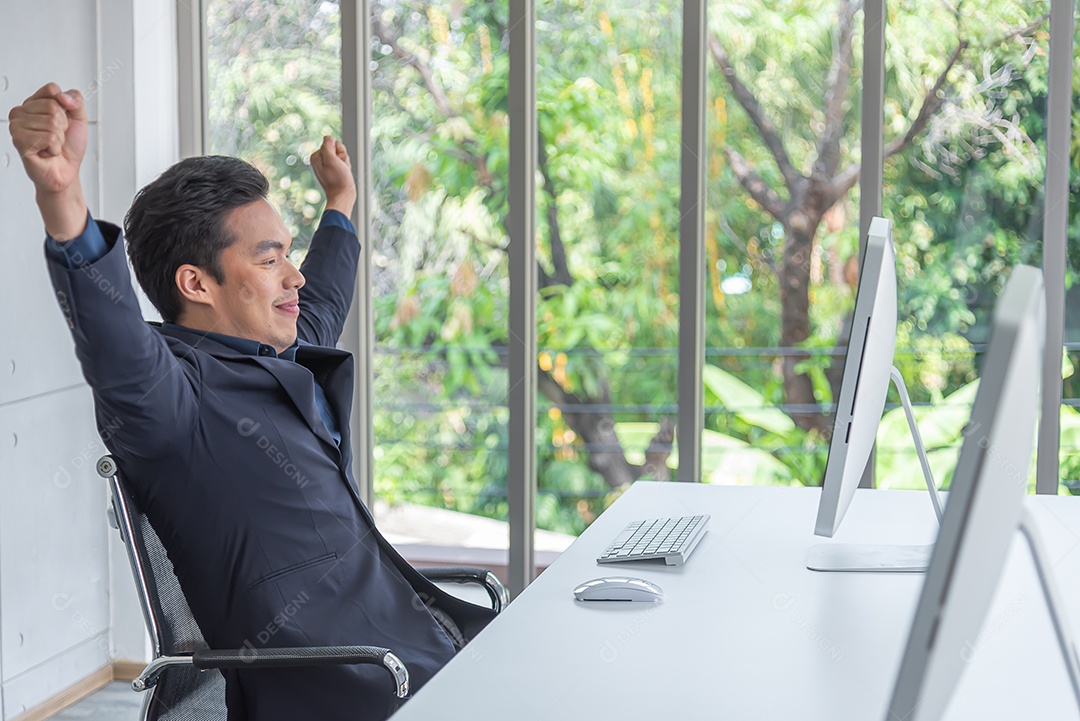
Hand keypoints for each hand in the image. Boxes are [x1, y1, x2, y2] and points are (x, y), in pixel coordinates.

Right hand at [8, 83, 88, 239]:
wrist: (66, 171)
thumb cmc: (68, 147)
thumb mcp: (79, 119)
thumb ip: (75, 100)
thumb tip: (63, 96)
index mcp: (33, 103)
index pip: (52, 89)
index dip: (66, 107)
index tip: (63, 122)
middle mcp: (21, 112)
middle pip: (53, 106)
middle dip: (63, 126)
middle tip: (57, 138)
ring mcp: (17, 126)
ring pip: (52, 122)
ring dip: (59, 139)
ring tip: (51, 146)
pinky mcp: (19, 140)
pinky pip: (49, 137)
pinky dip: (54, 148)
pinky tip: (47, 152)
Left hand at [310, 135, 355, 217]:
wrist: (343, 196)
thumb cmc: (338, 180)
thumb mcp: (332, 160)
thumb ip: (327, 146)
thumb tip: (328, 137)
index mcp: (316, 156)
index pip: (331, 143)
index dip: (338, 152)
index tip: (337, 163)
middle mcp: (320, 159)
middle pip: (337, 148)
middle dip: (342, 156)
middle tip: (341, 168)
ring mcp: (328, 165)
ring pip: (342, 155)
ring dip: (345, 162)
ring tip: (343, 172)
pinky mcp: (334, 169)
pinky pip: (344, 162)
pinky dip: (346, 167)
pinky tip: (344, 174)